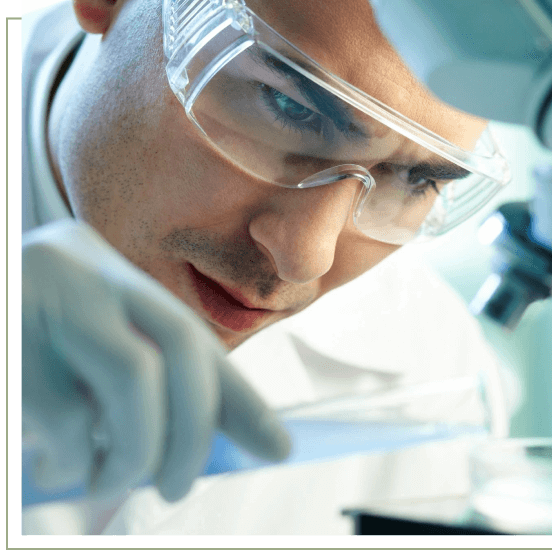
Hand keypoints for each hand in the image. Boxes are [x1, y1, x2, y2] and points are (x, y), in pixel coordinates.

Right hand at [21, 219, 290, 502]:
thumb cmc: (26, 358)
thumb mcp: (89, 362)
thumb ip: (148, 392)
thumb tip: (215, 448)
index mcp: (111, 276)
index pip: (195, 339)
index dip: (240, 398)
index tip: (277, 448)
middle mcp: (83, 271)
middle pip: (178, 349)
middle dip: (190, 432)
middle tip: (175, 487)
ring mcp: (41, 294)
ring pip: (133, 378)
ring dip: (130, 450)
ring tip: (103, 478)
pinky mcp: (5, 333)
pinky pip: (62, 413)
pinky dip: (71, 456)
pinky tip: (57, 461)